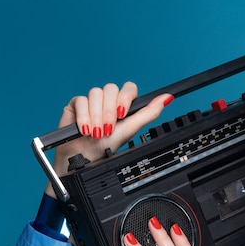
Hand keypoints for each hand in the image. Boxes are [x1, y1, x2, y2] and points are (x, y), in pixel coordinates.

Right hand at [45, 82, 173, 197]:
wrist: (86, 158)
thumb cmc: (108, 145)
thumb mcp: (131, 129)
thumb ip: (149, 112)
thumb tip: (167, 98)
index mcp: (123, 104)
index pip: (128, 87)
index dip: (125, 98)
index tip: (122, 114)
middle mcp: (108, 100)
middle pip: (110, 88)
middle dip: (109, 111)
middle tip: (108, 129)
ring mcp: (92, 101)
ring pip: (95, 93)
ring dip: (97, 116)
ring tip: (96, 132)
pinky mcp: (77, 104)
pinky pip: (80, 100)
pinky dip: (84, 117)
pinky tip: (84, 129)